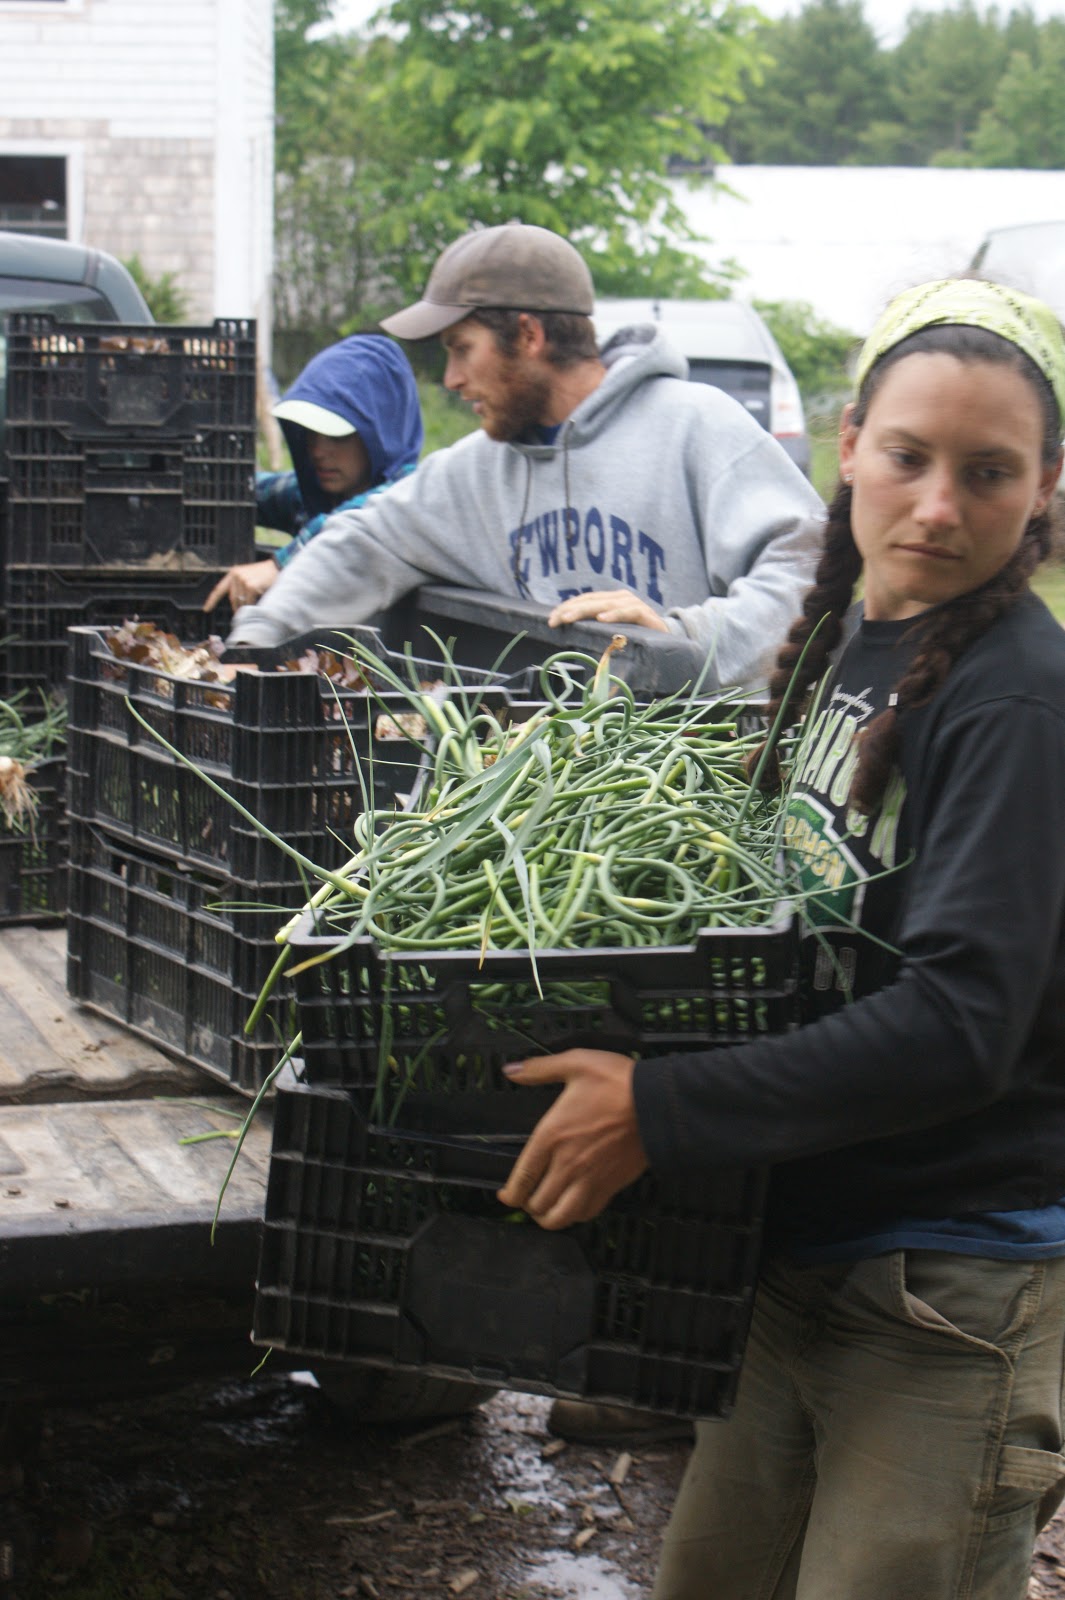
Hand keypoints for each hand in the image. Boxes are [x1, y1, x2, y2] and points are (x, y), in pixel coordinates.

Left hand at [204, 559, 278, 612]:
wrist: (277, 567)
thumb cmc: (264, 575)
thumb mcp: (248, 577)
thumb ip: (239, 587)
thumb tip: (236, 605)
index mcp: (233, 573)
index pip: (219, 589)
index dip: (212, 600)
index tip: (206, 609)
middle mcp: (236, 575)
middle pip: (233, 599)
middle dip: (238, 607)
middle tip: (243, 612)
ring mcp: (243, 580)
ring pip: (242, 602)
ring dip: (248, 605)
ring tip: (257, 599)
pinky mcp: (251, 586)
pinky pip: (250, 602)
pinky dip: (255, 603)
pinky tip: (261, 596)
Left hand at [496, 1049, 647, 1229]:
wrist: (658, 1103)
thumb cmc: (618, 1083)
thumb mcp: (575, 1063)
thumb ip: (539, 1069)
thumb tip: (511, 1070)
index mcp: (553, 1135)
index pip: (522, 1177)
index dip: (510, 1193)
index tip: (506, 1195)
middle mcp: (568, 1164)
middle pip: (537, 1203)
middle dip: (527, 1205)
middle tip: (526, 1199)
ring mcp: (590, 1179)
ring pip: (561, 1217)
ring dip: (548, 1218)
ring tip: (546, 1211)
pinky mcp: (611, 1186)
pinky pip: (587, 1213)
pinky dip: (575, 1216)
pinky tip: (573, 1206)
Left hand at [548, 590, 667, 631]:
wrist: (670, 641)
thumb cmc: (638, 638)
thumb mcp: (615, 634)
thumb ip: (597, 633)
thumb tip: (571, 641)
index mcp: (611, 601)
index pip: (585, 600)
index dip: (567, 607)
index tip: (551, 619)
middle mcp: (621, 599)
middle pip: (591, 600)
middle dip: (570, 610)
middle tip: (554, 619)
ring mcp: (634, 605)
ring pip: (605, 604)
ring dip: (585, 610)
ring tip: (569, 618)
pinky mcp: (646, 615)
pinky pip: (629, 612)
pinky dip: (615, 614)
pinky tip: (602, 619)